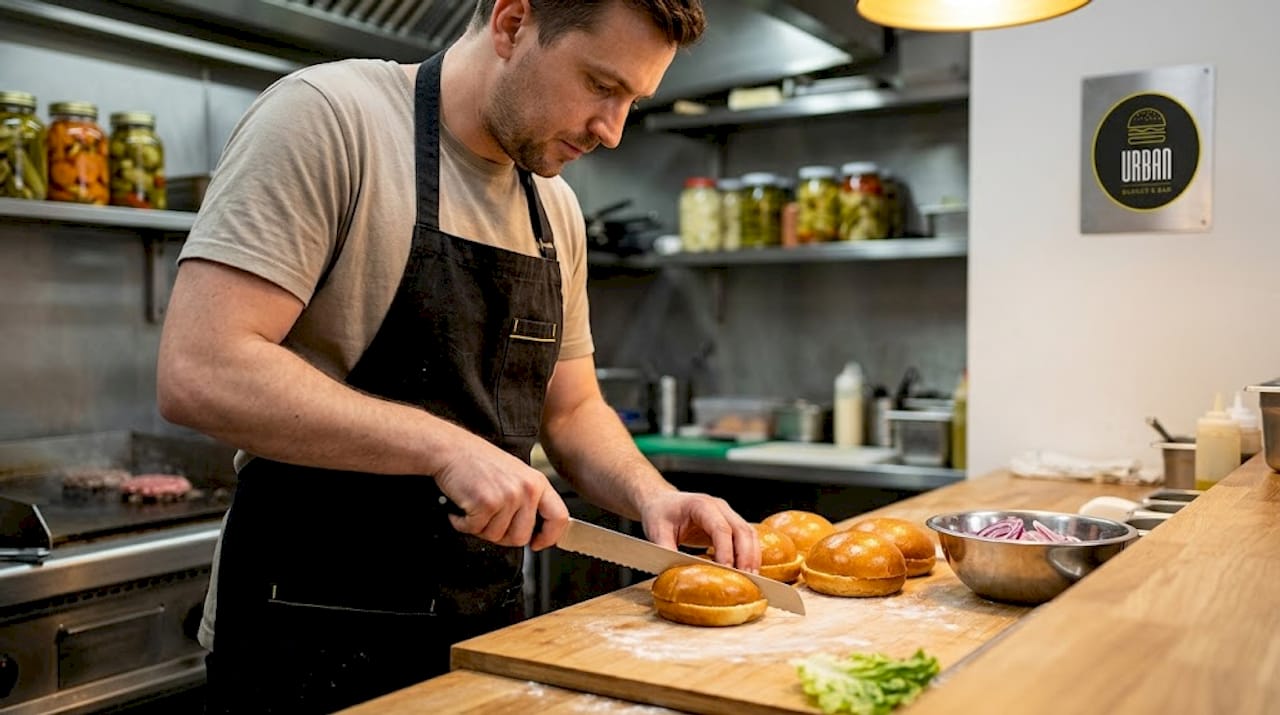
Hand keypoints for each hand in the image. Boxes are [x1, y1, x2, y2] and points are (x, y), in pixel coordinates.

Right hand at [434, 433, 568, 550]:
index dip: (549, 537)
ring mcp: (508, 496)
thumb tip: (533, 531)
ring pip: (496, 536)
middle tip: (487, 521)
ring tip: (473, 507)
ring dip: (479, 527)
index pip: (559, 517)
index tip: (537, 543)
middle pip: (521, 537)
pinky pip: (475, 530)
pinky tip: (461, 507)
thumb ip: (528, 500)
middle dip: (500, 536)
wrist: (451, 449)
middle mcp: (526, 489)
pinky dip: (462, 523)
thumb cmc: (478, 461)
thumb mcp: (515, 475)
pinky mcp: (486, 503)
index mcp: (537, 482)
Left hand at [639, 491, 760, 572]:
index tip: (727, 570)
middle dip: (746, 556)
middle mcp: (719, 507)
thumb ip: (667, 550)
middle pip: (742, 530)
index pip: (720, 528)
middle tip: (747, 579)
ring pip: (749, 534)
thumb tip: (677, 573)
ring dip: (753, 557)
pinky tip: (748, 571)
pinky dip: (750, 555)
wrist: (662, 502)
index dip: (726, 550)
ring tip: (752, 578)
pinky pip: (747, 538)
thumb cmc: (660, 513)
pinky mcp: (731, 524)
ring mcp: (728, 514)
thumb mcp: (657, 531)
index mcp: (700, 505)